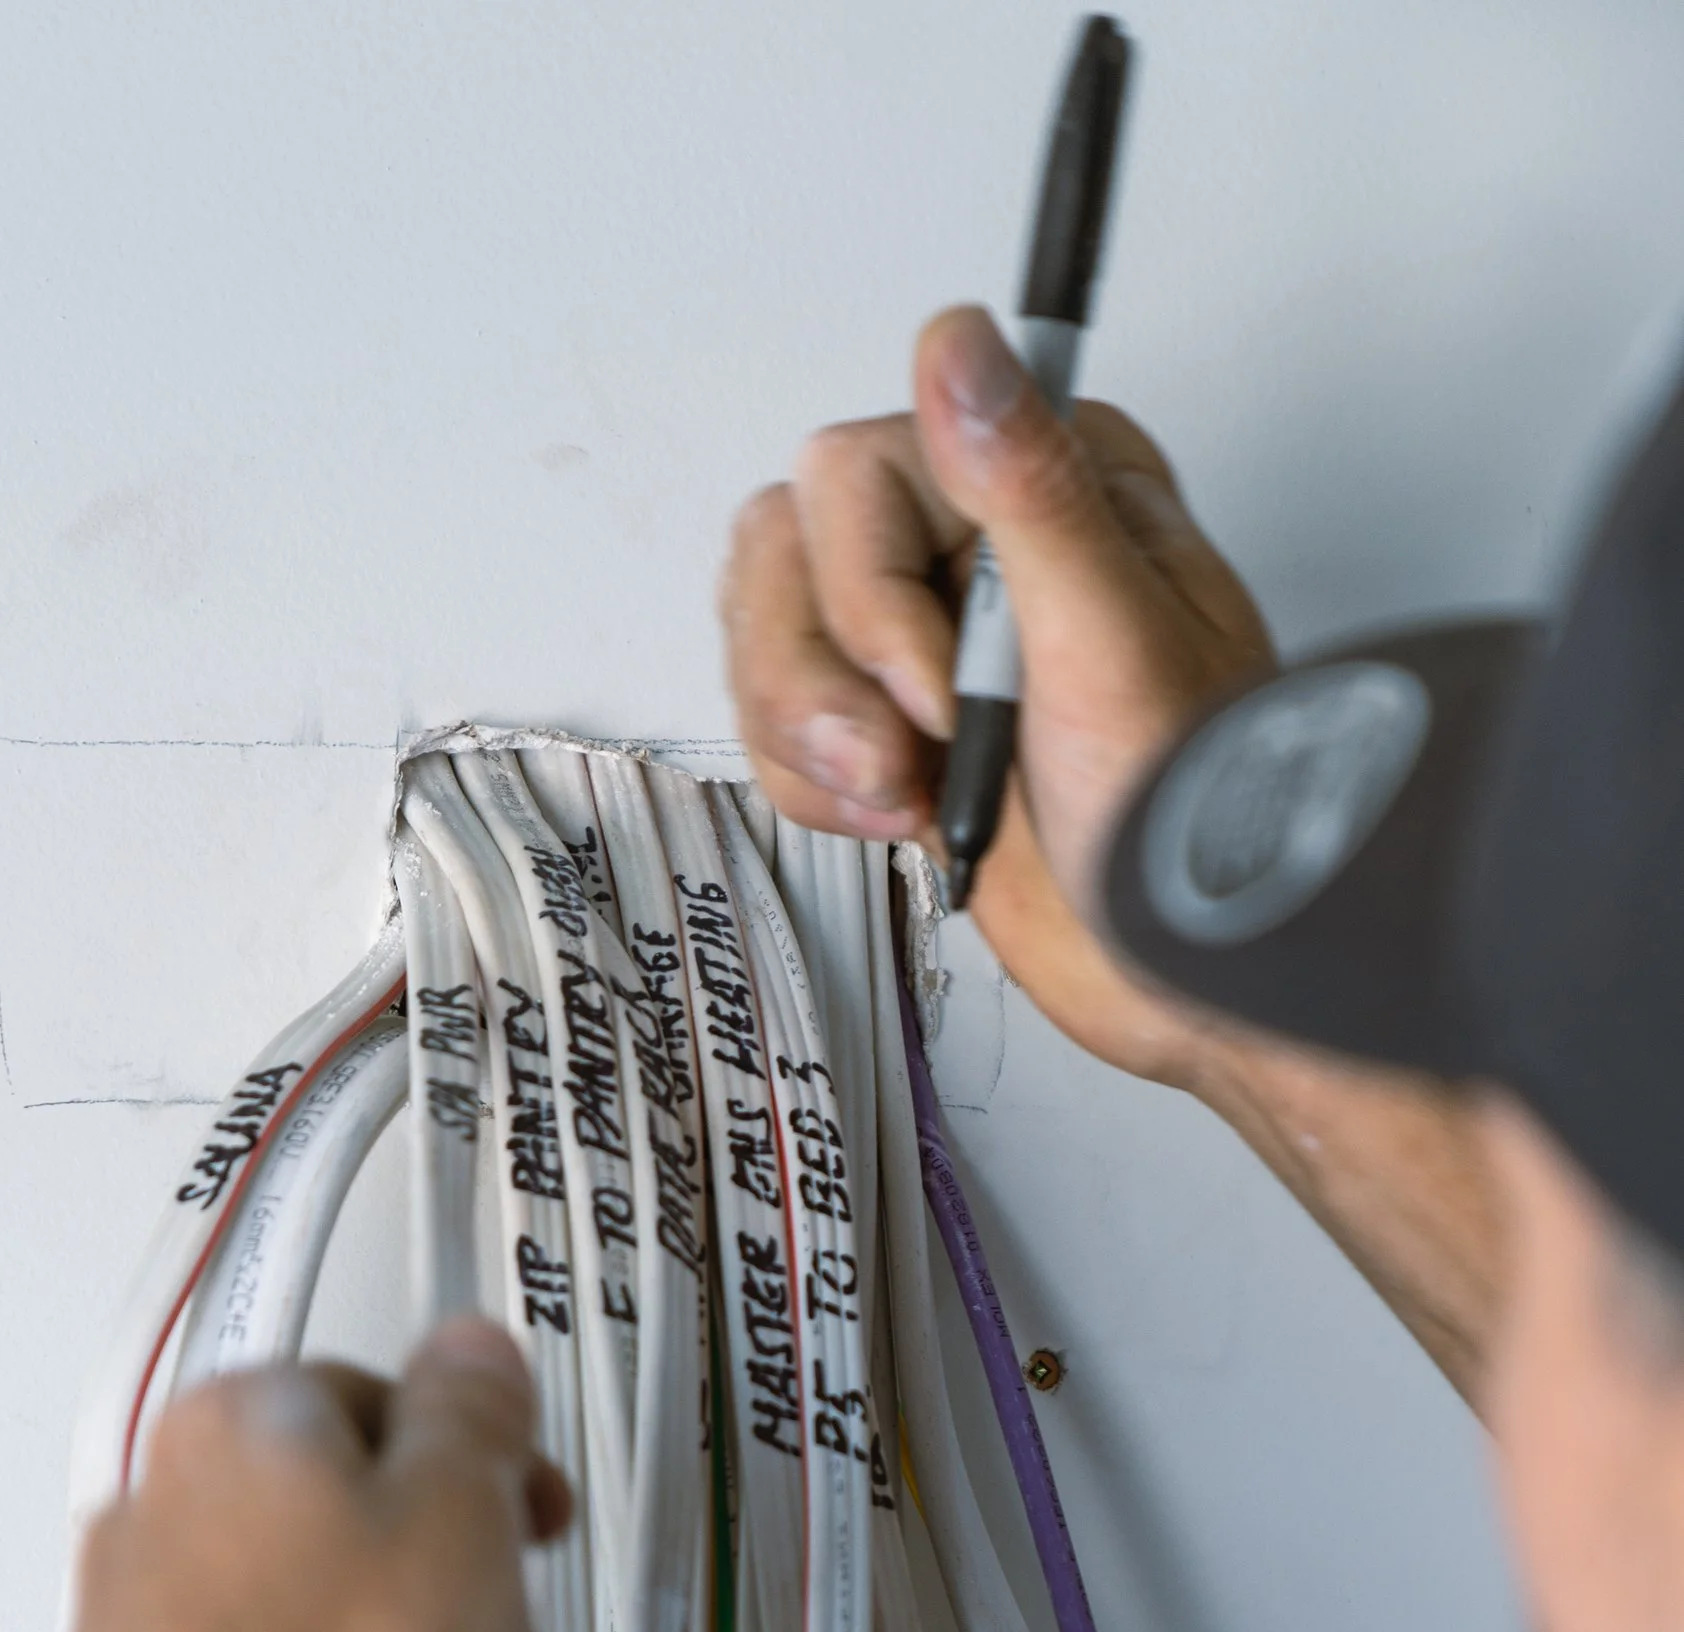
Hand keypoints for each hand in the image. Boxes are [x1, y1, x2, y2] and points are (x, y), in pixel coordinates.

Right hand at [721, 302, 1274, 1084]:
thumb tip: (960, 346)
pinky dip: (817, 788)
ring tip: (913, 795)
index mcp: (1044, 480)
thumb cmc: (1185, 818)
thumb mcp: (1113, 643)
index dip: (872, 599)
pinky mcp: (889, 720)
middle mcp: (974, 538)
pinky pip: (773, 723)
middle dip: (828, 683)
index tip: (945, 694)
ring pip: (763, 635)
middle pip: (784, 551)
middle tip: (918, 758)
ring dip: (816, 741)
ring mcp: (924, 633)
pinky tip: (907, 815)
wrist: (1176, 968)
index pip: (853, 475)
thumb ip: (1028, 486)